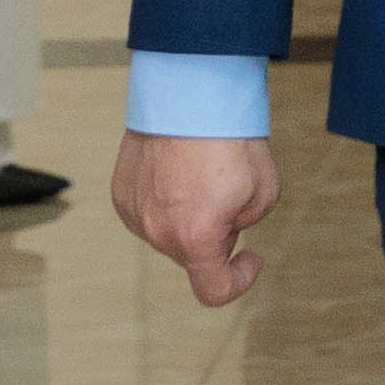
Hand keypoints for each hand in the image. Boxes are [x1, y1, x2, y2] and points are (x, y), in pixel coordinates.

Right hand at [114, 131, 276, 311]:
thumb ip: (244, 224)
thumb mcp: (264, 192)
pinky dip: (165, 202)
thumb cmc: (229, 138)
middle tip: (229, 197)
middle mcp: (156, 232)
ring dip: (187, 219)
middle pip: (191, 256)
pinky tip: (179, 172)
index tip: (250, 257)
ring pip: (167, 234)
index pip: (213, 291)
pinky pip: (147, 213)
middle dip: (215, 237)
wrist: (190, 93)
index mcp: (195, 238)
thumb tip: (224, 226)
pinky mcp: (120, 192)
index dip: (238, 281)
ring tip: (201, 176)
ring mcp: (133, 212)